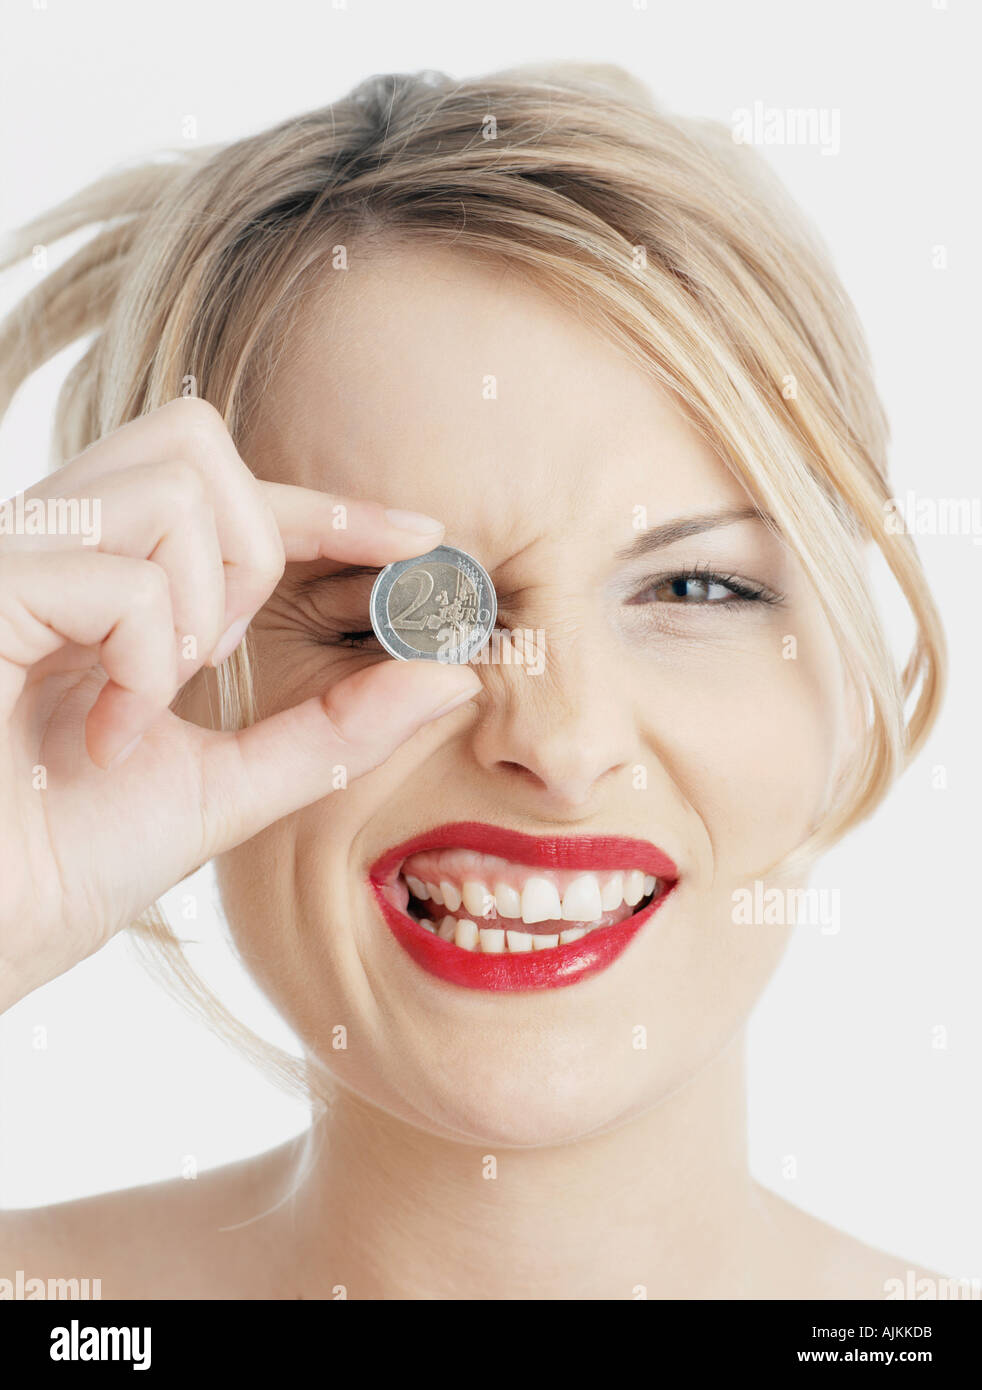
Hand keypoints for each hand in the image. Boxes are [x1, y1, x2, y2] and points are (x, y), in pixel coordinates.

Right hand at [0, 398, 479, 1009]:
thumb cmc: (62, 866)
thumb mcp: (228, 784)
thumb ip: (334, 727)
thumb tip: (451, 674)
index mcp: (97, 576)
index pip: (223, 490)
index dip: (328, 505)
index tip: (421, 537)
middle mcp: (48, 543)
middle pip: (195, 438)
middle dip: (252, 547)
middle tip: (212, 658)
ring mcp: (9, 558)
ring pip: (172, 485)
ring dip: (200, 608)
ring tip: (143, 704)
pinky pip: (121, 576)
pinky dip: (147, 662)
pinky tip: (105, 736)